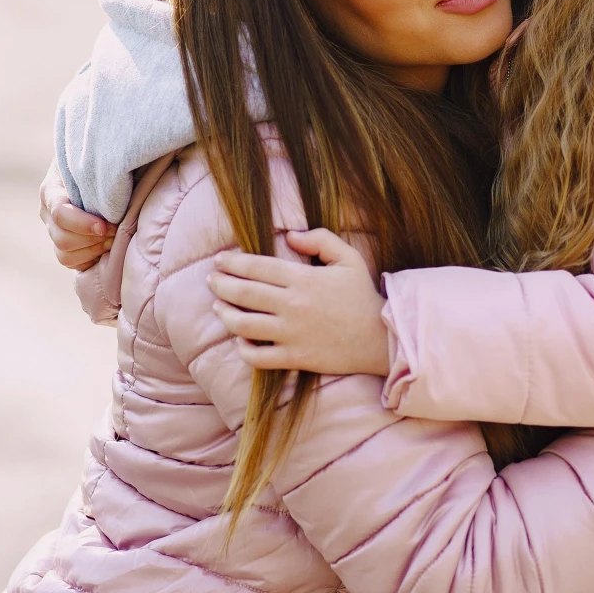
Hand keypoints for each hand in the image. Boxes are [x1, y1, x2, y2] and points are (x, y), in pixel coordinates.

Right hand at [41, 169, 114, 270]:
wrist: (93, 170)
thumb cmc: (98, 163)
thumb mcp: (96, 162)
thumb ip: (101, 174)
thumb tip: (116, 186)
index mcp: (51, 190)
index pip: (61, 215)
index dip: (84, 224)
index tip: (107, 226)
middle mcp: (47, 213)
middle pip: (63, 239)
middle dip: (93, 239)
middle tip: (116, 231)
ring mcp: (53, 231)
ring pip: (65, 254)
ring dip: (94, 249)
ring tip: (112, 238)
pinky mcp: (62, 245)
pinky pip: (71, 262)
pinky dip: (90, 258)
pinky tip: (105, 245)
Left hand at [210, 228, 392, 374]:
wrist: (382, 339)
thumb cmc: (362, 296)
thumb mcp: (349, 259)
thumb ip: (320, 240)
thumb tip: (289, 235)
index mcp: (304, 279)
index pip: (256, 267)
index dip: (232, 262)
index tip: (220, 260)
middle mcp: (293, 305)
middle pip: (243, 293)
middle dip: (220, 284)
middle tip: (211, 280)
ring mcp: (292, 334)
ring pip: (243, 324)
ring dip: (224, 314)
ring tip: (218, 307)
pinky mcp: (295, 357)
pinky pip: (257, 356)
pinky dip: (243, 348)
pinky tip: (241, 338)